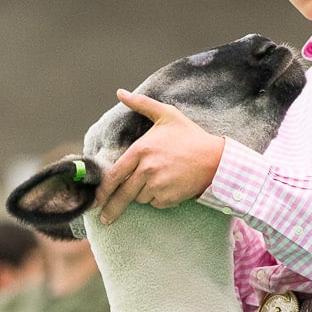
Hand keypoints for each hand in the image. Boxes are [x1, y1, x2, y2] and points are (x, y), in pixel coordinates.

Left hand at [95, 89, 226, 225]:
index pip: (114, 175)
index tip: (95, 200)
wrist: (216, 159)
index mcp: (141, 150)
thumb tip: (120, 93)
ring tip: (159, 179)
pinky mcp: (168, 198)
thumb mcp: (167, 115)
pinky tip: (169, 186)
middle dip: (112, 208)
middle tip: (104, 218)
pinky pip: (154, 203)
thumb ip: (141, 104)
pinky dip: (157, 198)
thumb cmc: (190, 136)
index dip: (103, 190)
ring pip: (139, 198)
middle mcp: (147, 169)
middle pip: (123, 194)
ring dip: (142, 194)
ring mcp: (157, 185)